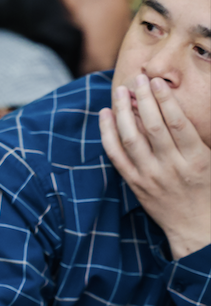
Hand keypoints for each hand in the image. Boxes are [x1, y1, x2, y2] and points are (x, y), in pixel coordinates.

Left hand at [99, 74, 210, 258]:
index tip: (156, 83)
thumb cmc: (207, 188)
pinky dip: (108, 134)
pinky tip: (105, 116)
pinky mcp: (134, 183)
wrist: (195, 226)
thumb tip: (176, 108)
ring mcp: (150, 176)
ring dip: (123, 112)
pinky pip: (116, 155)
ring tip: (120, 92)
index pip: (178, 123)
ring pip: (131, 139)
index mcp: (196, 159)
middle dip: (143, 100)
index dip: (165, 101)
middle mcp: (172, 167)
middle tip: (137, 79)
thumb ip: (195, 137)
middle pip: (152, 127)